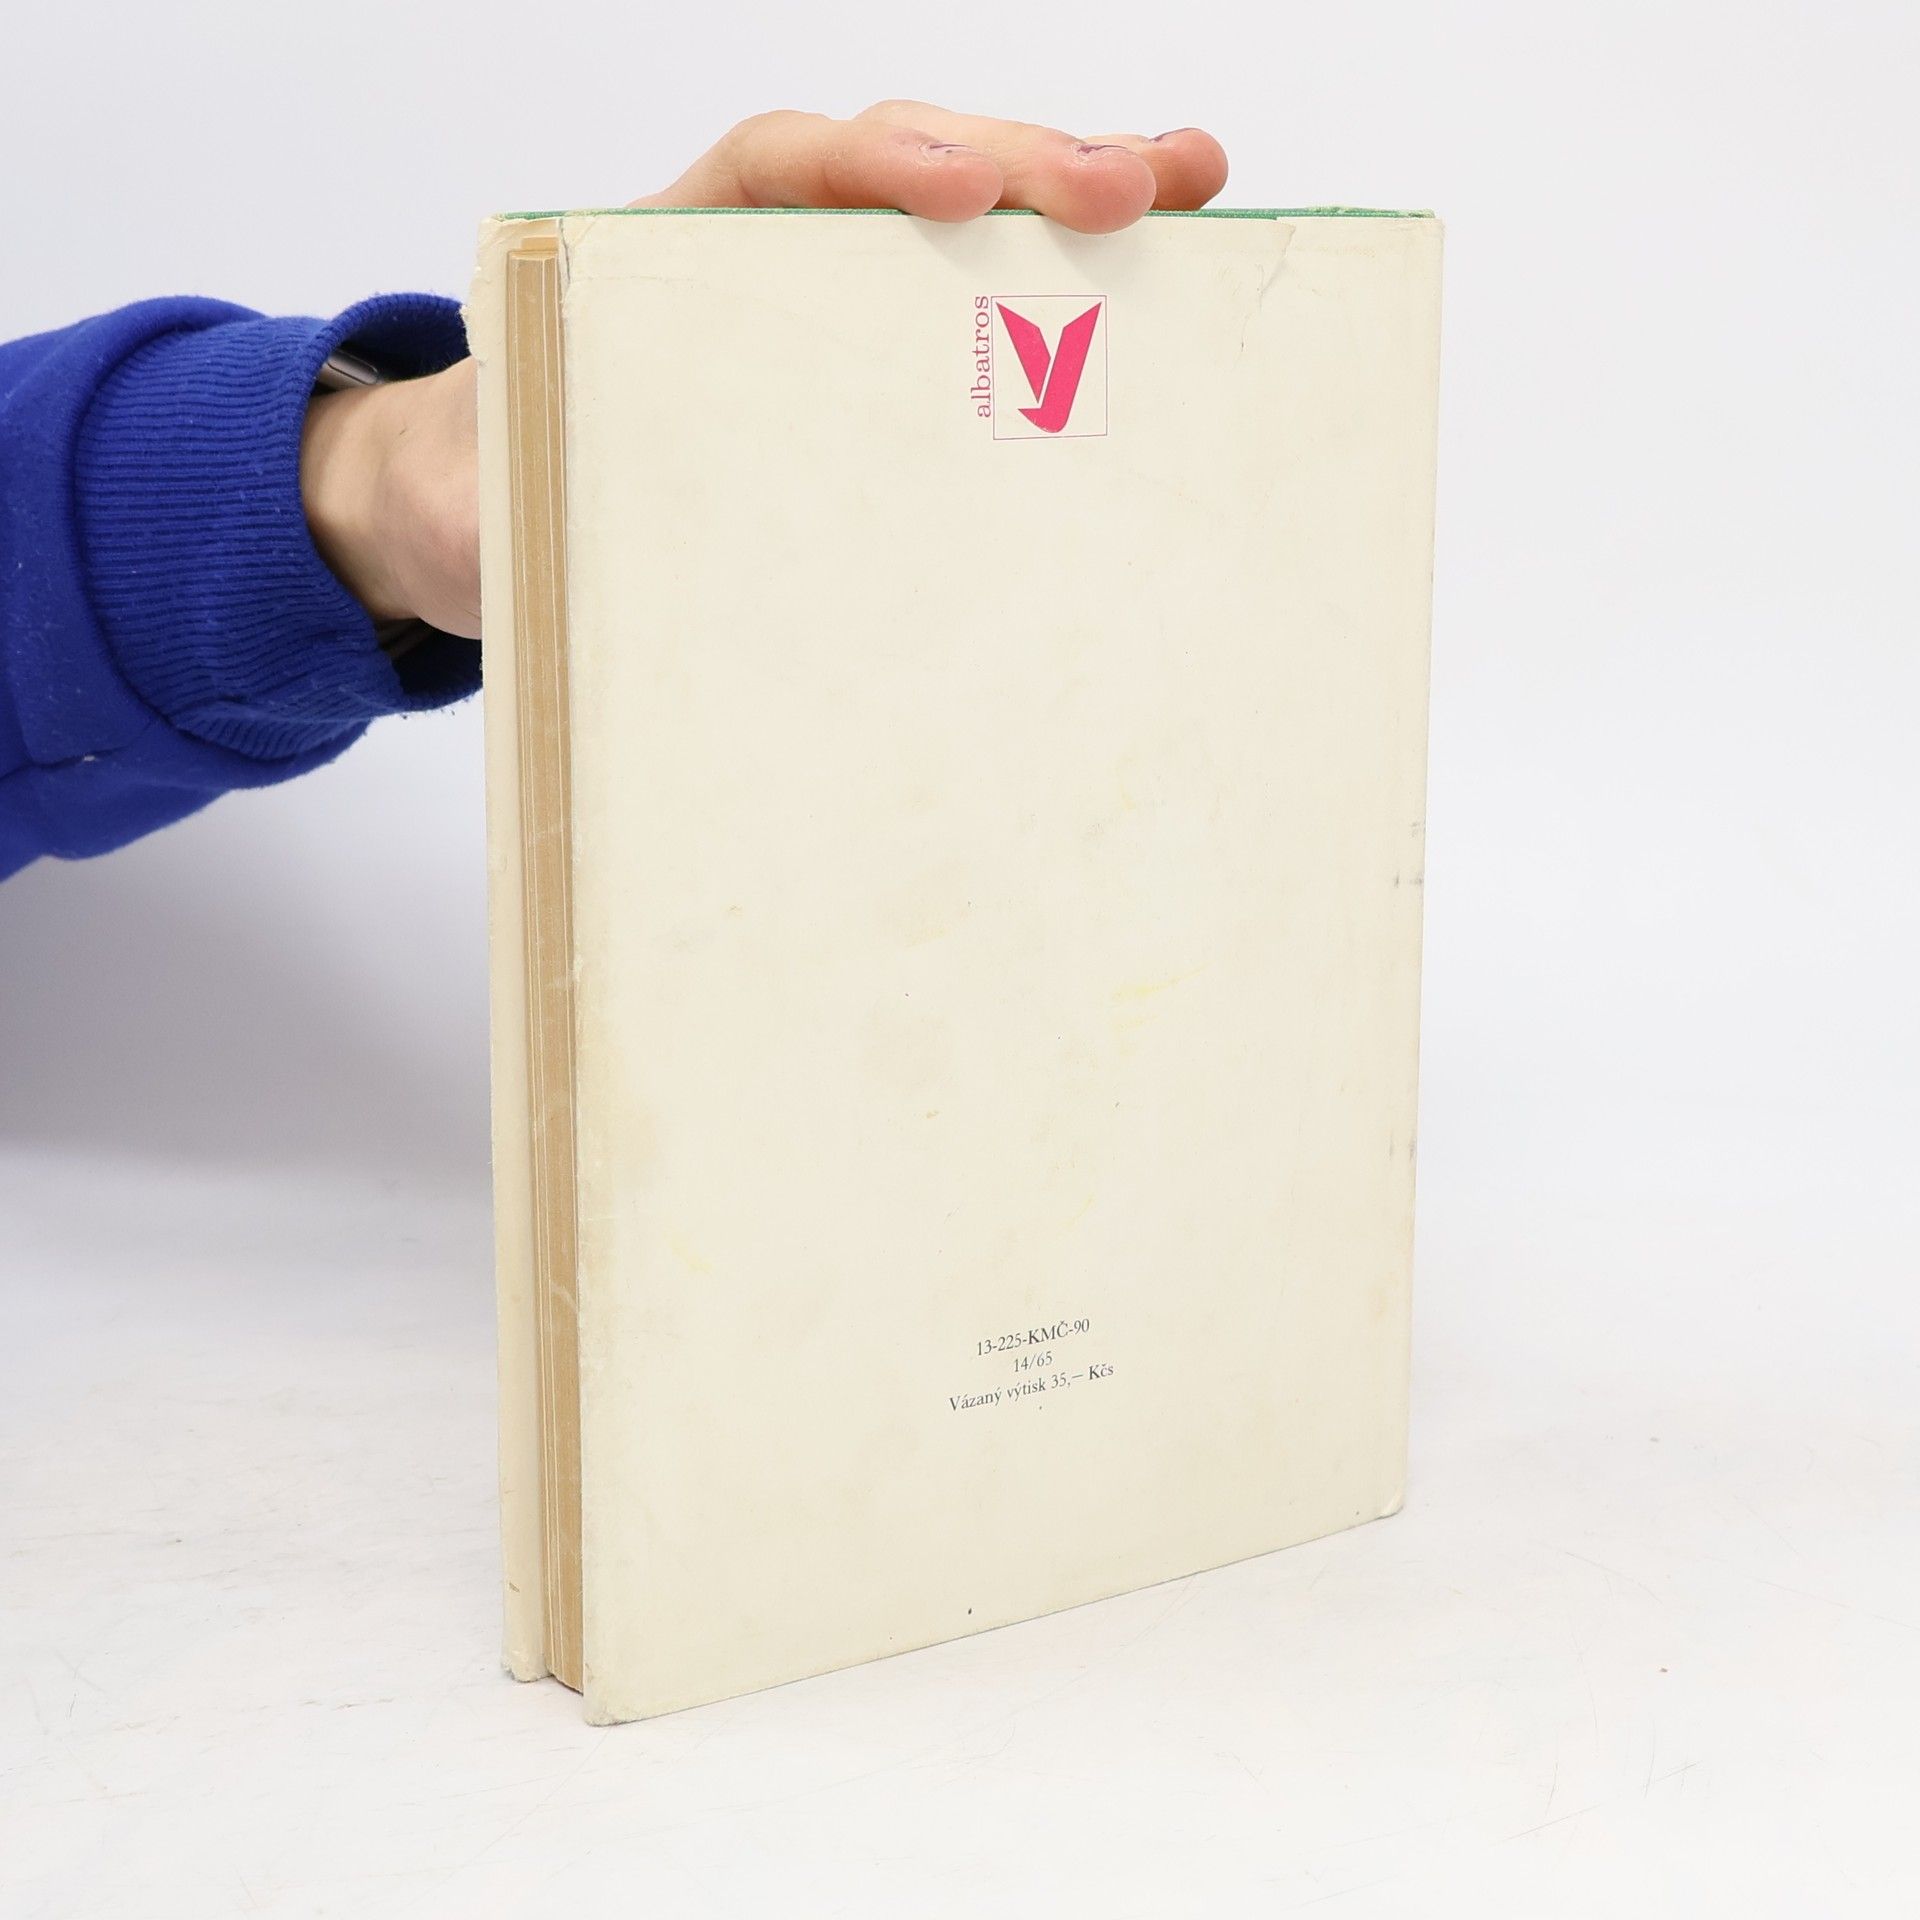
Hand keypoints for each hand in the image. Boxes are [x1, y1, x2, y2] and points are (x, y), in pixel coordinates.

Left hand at [302, 105, 1229, 639]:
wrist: (494, 496)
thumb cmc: (502, 473)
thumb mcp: (475, 484)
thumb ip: (483, 489)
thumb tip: (484, 526)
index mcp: (667, 251)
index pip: (778, 166)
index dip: (871, 164)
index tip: (955, 193)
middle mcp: (768, 253)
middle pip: (905, 165)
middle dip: (1020, 162)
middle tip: (1132, 188)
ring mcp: (835, 298)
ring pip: (963, 216)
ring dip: (1075, 190)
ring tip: (1187, 185)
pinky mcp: (881, 361)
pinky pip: (979, 301)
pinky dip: (1065, 280)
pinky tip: (1159, 267)